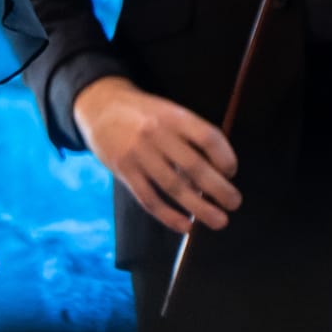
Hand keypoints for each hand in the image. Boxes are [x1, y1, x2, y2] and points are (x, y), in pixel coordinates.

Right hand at [75, 76, 240, 234]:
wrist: (98, 106)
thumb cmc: (143, 113)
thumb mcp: (167, 112)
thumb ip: (190, 137)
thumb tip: (217, 175)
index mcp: (172, 116)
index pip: (208, 137)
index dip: (226, 158)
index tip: (231, 172)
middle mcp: (155, 133)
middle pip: (194, 166)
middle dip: (220, 190)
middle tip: (234, 203)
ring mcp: (137, 153)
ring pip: (174, 187)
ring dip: (200, 209)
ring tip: (219, 221)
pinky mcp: (123, 170)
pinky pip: (149, 198)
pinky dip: (169, 216)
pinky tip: (185, 226)